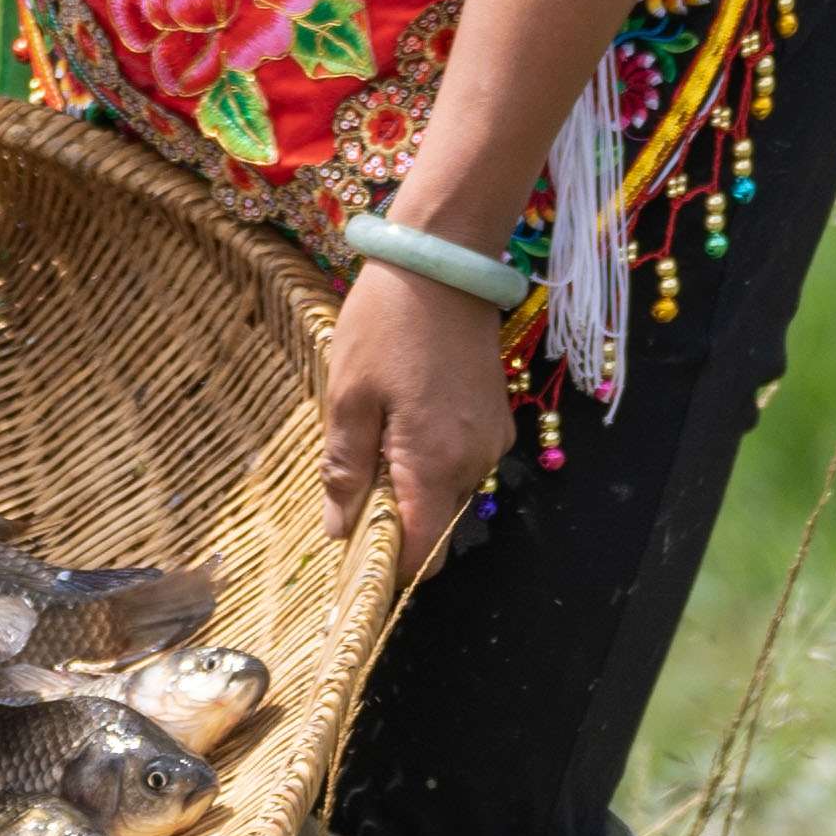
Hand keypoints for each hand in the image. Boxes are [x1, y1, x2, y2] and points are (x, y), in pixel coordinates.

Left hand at [319, 260, 512, 577]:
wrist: (443, 265)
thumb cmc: (385, 325)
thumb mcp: (348, 397)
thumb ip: (345, 470)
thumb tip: (339, 533)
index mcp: (435, 464)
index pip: (423, 554)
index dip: (388, 570)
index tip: (352, 561)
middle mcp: (475, 464)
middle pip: (437, 529)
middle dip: (395, 526)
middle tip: (349, 488)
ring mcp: (492, 442)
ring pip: (448, 498)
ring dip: (410, 491)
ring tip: (371, 442)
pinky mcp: (496, 421)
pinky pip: (461, 465)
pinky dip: (429, 464)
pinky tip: (399, 424)